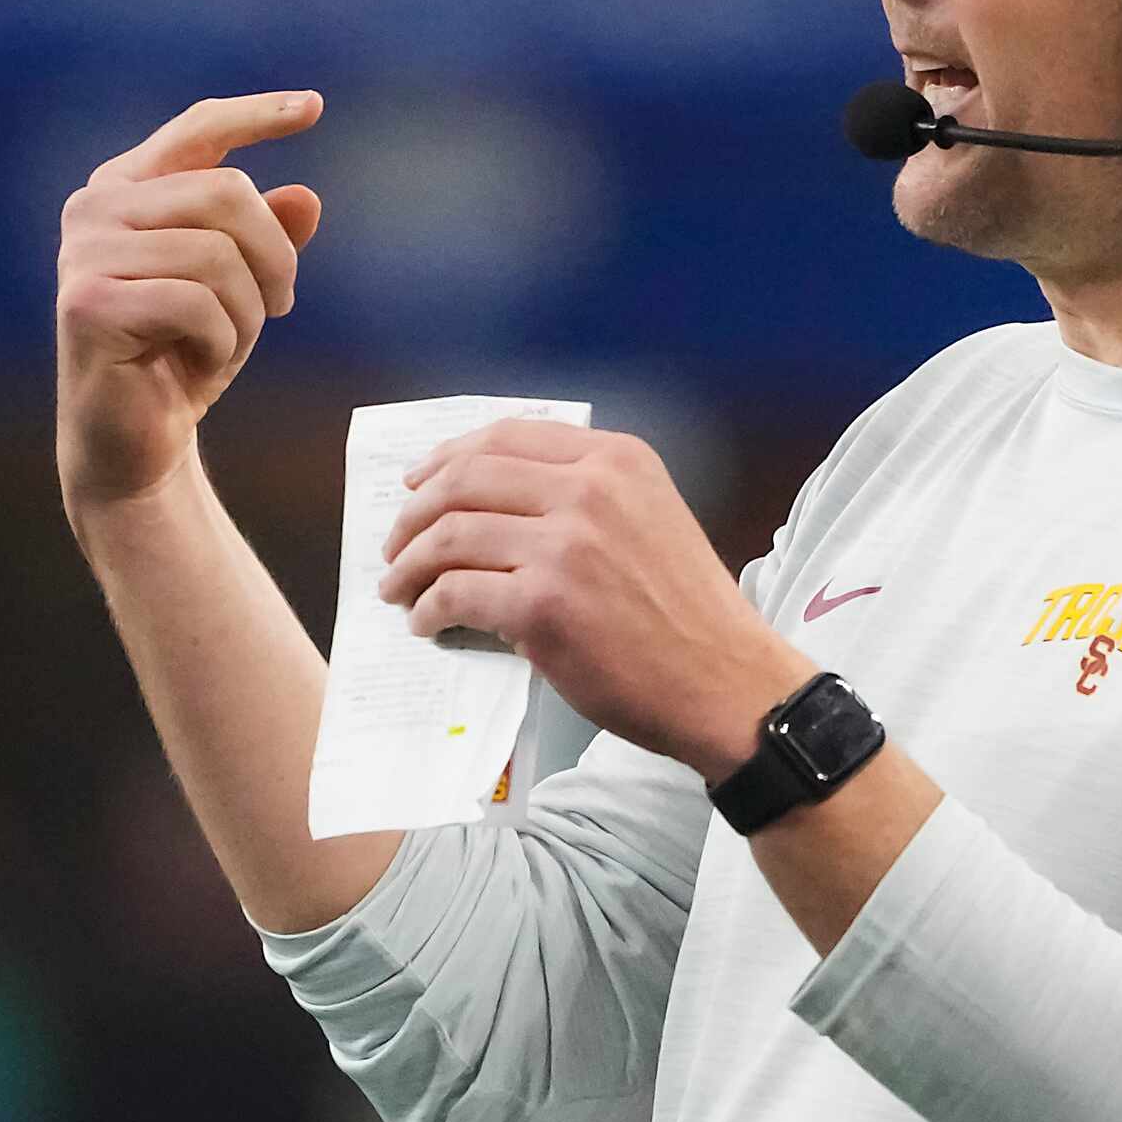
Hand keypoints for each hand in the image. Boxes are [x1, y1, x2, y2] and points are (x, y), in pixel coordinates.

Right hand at [56, 93, 324, 508]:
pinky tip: (200, 362)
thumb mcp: (241, 289)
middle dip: (274, 255)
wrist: (136, 441)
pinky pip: (196, 303)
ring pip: (217, 253)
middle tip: (282, 305)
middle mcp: (95, 208)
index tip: (313, 107)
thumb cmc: (184, 354)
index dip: (256, 115)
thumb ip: (267, 237)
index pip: (198, 132)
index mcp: (126, 188)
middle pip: (227, 193)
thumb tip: (305, 197)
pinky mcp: (87, 303)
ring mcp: (84, 253)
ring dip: (248, 309)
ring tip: (229, 341)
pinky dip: (222, 341)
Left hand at [377, 419, 812, 780]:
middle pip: (466, 479)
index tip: (417, 482)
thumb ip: (584, 496)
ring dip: (409, 564)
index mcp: (616, 460)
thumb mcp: (649, 518)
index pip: (506, 438)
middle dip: (414, 512)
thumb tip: (491, 504)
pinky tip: (426, 621)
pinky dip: (428, 608)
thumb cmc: (687, 613)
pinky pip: (456, 593)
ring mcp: (565, 546)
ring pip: (450, 535)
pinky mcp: (543, 605)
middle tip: (395, 544)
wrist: (726, 683)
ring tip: (396, 587)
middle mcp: (590, 490)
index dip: (447, 458)